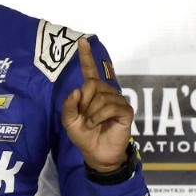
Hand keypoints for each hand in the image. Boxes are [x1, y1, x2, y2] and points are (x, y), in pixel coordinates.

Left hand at [61, 37, 133, 172]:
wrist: (96, 154)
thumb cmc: (84, 136)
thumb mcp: (69, 121)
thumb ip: (69, 105)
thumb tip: (77, 90)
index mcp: (92, 92)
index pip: (89, 71)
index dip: (86, 56)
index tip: (82, 40)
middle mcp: (106, 92)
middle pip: (92, 84)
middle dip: (84, 102)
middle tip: (84, 117)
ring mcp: (117, 100)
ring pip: (100, 96)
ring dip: (91, 112)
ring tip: (92, 124)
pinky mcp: (125, 110)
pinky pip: (110, 106)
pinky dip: (99, 116)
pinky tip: (97, 124)